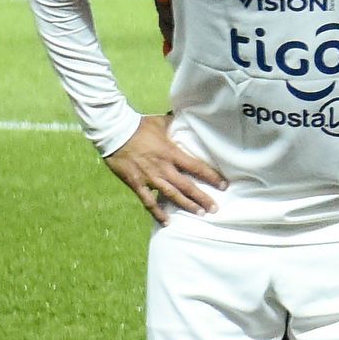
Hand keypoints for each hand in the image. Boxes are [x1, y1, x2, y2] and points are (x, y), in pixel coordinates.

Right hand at [103, 113, 225, 222]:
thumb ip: (175, 123)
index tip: (224, 185)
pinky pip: (148, 202)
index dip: (211, 177)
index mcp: (171, 153)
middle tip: (214, 208)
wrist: (114, 133)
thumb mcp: (161, 122)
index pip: (196, 167)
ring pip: (171, 195)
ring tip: (199, 213)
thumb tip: (188, 117)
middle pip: (187, 186)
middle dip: (202, 198)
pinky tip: (167, 222)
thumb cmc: (139, 126)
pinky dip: (157, 213)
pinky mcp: (136, 184)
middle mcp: (163, 168)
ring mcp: (149, 178)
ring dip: (186, 205)